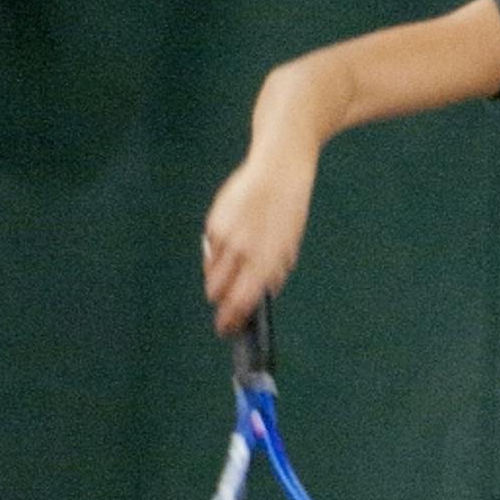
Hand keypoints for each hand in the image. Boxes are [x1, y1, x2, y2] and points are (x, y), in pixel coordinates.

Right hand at [201, 147, 313, 335]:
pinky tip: (230, 245)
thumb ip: (275, 269)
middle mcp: (242, 252)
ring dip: (217, 280)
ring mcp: (225, 238)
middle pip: (218, 292)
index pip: (242, 302)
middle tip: (225, 305)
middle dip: (221, 302)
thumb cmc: (289, 209)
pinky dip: (217, 254)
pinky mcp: (213, 224)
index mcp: (266, 260)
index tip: (227, 329)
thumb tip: (263, 291)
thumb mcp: (289, 243)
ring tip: (230, 273)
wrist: (278, 170)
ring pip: (211, 273)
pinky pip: (210, 250)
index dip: (232, 319)